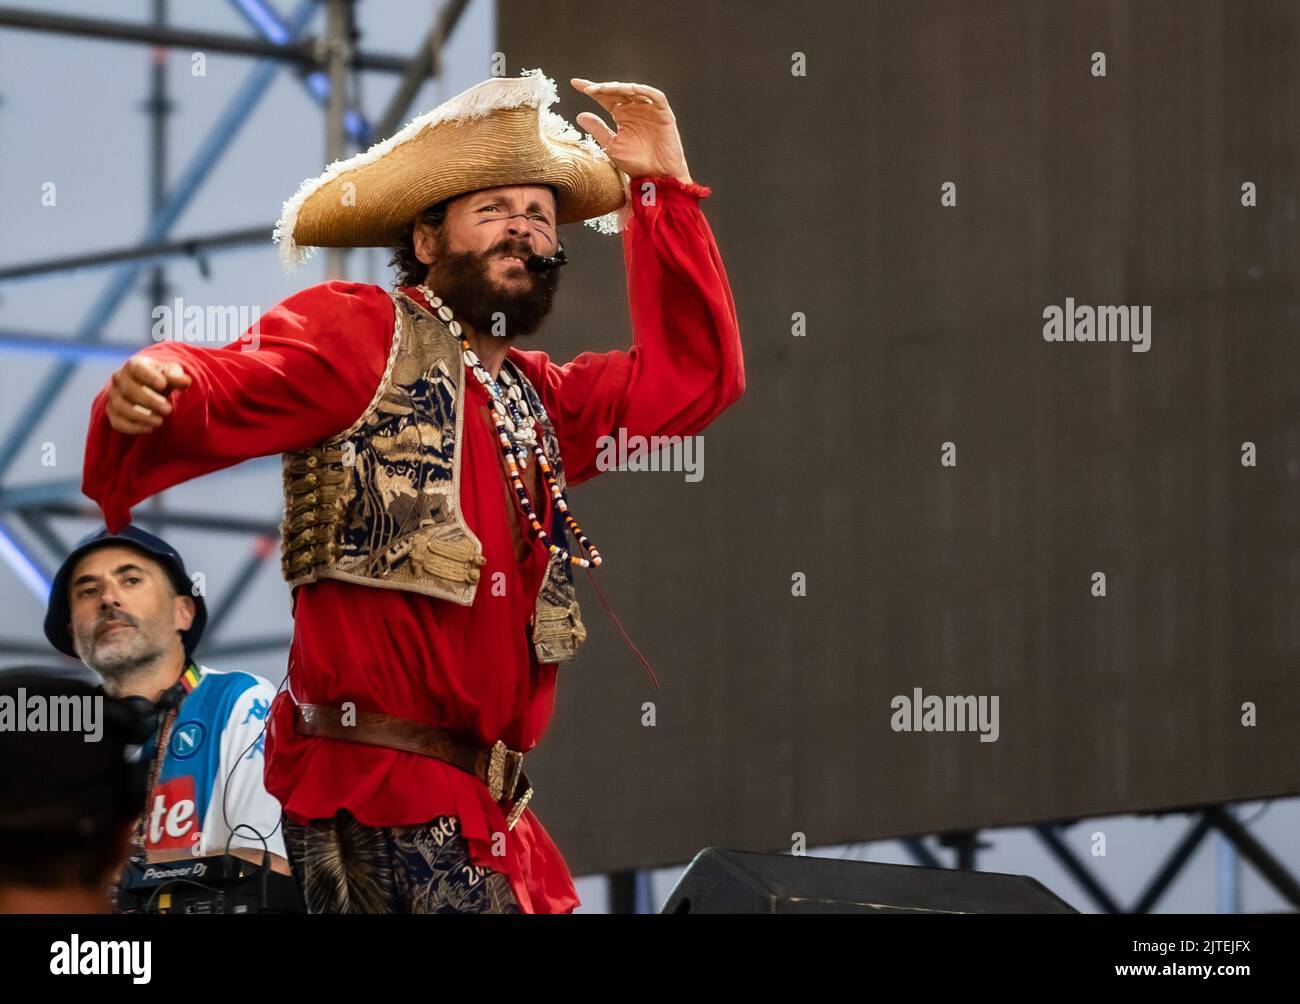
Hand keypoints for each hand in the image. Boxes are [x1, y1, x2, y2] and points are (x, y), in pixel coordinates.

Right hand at [106, 354, 191, 433]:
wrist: (150, 389)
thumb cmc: (162, 378)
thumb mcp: (172, 374)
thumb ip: (177, 376)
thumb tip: (185, 382)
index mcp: (134, 365)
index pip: (137, 368)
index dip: (149, 377)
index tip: (163, 385)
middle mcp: (119, 378)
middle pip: (128, 389)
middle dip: (149, 401)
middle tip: (168, 410)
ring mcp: (114, 396)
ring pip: (120, 406)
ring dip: (141, 416)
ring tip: (160, 421)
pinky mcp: (112, 412)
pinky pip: (117, 422)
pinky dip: (132, 427)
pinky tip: (150, 429)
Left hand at [570, 77, 692, 184]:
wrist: (656, 177)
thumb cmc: (636, 164)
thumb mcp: (611, 146)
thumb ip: (598, 130)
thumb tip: (580, 116)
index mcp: (621, 115)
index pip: (604, 98)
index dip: (590, 89)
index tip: (574, 83)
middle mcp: (634, 109)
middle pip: (617, 91)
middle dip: (602, 88)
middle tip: (589, 89)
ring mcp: (649, 109)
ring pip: (633, 90)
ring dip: (619, 87)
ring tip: (604, 90)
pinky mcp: (663, 112)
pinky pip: (654, 96)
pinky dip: (642, 91)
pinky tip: (629, 90)